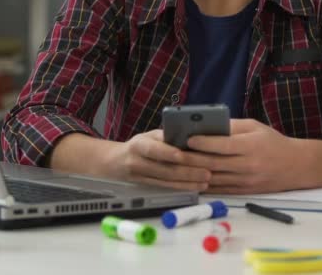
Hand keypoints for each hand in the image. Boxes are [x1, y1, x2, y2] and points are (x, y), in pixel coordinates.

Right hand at [50, 131, 210, 191]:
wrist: (113, 162)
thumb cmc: (138, 145)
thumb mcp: (148, 135)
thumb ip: (166, 136)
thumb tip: (190, 135)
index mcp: (139, 145)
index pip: (154, 149)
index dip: (168, 153)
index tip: (183, 155)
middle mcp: (138, 162)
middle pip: (165, 168)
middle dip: (188, 171)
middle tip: (208, 171)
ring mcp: (142, 176)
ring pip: (167, 181)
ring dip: (189, 181)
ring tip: (207, 180)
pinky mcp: (147, 186)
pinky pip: (167, 187)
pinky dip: (183, 187)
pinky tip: (197, 186)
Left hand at [186, 119, 312, 193]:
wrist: (297, 166)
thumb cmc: (273, 142)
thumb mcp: (255, 127)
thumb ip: (231, 126)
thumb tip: (206, 126)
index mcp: (250, 146)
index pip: (222, 145)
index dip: (203, 142)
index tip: (187, 138)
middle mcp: (247, 165)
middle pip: (213, 164)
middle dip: (191, 159)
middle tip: (173, 153)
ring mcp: (245, 181)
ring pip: (213, 179)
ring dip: (193, 174)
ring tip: (177, 166)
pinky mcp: (244, 192)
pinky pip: (219, 190)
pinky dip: (203, 185)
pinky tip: (190, 179)